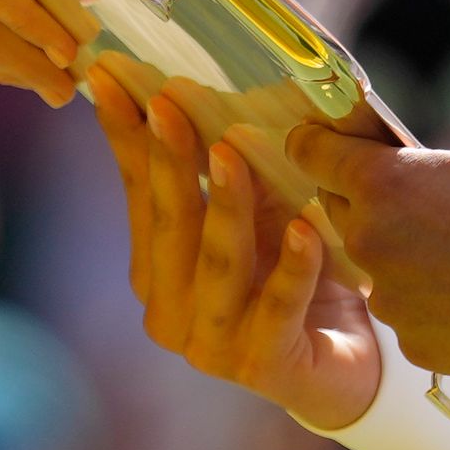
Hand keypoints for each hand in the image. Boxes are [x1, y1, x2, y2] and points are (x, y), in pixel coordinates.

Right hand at [92, 76, 381, 430]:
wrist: (340, 362)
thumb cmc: (288, 274)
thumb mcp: (256, 211)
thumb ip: (226, 168)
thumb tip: (198, 90)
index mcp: (156, 270)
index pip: (137, 193)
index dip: (126, 138)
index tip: (109, 81)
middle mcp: (170, 311)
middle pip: (169, 225)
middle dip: (169, 161)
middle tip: (169, 104)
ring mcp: (213, 346)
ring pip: (217, 265)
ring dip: (225, 207)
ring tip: (232, 154)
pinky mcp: (265, 368)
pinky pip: (278, 309)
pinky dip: (291, 268)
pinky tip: (304, 232)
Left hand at [291, 122, 449, 379]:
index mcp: (384, 181)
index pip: (313, 153)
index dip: (316, 145)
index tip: (318, 144)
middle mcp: (370, 238)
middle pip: (338, 212)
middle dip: (363, 205)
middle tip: (406, 205)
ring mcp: (388, 297)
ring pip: (377, 272)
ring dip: (401, 263)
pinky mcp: (412, 343)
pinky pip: (408, 320)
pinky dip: (429, 310)